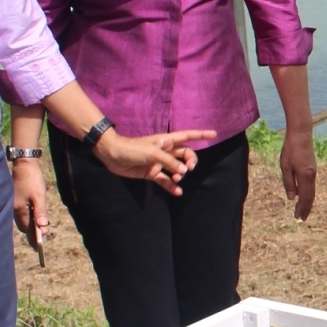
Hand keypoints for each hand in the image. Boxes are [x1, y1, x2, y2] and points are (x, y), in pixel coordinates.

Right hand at [11, 156, 49, 238]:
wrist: (24, 164)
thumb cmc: (32, 179)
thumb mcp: (39, 196)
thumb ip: (41, 212)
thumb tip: (42, 227)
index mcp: (20, 210)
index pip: (27, 229)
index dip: (33, 238)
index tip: (38, 248)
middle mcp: (14, 208)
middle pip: (23, 226)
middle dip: (30, 234)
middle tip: (38, 243)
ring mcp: (14, 204)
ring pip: (22, 219)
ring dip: (29, 226)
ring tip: (37, 232)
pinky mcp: (16, 199)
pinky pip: (21, 213)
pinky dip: (27, 218)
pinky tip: (33, 218)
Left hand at [94, 129, 212, 193]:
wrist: (112, 155)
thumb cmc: (132, 148)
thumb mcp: (152, 153)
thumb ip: (169, 161)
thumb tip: (184, 171)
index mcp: (166, 141)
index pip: (187, 136)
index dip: (201, 134)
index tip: (214, 134)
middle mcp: (165, 151)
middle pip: (185, 154)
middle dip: (191, 161)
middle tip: (189, 169)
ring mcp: (158, 162)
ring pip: (176, 168)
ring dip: (180, 174)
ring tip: (177, 179)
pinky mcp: (151, 173)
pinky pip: (165, 180)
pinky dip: (171, 186)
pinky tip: (178, 192)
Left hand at [279, 128, 316, 220]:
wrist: (301, 134)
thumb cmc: (290, 149)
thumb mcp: (285, 166)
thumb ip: (288, 182)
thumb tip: (291, 197)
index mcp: (304, 176)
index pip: (304, 197)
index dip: (301, 208)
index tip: (297, 217)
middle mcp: (311, 176)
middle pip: (310, 196)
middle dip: (306, 208)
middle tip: (302, 219)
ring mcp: (313, 172)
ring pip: (312, 191)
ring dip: (308, 202)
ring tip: (304, 210)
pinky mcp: (312, 168)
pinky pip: (311, 184)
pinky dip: (308, 193)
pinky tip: (303, 196)